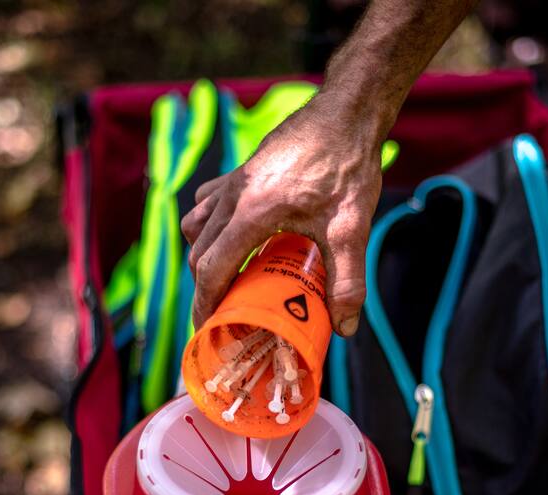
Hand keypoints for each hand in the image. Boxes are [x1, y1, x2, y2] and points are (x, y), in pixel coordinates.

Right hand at [180, 96, 382, 335]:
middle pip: (198, 251)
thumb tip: (344, 327)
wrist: (347, 113)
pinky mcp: (242, 170)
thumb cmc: (347, 166)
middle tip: (224, 313)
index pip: (211, 268)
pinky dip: (211, 226)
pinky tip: (240, 238)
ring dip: (204, 255)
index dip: (205, 304)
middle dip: (205, 287)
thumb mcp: (351, 229)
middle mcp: (233, 195)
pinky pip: (208, 203)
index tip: (206, 328)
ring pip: (196, 225)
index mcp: (251, 212)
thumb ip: (347, 280)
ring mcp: (234, 180)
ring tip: (231, 278)